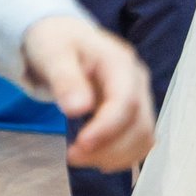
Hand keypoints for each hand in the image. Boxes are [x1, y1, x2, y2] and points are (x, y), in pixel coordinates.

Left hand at [21, 15, 154, 170]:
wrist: (63, 36)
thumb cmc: (56, 40)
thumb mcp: (52, 52)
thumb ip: (65, 78)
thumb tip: (77, 109)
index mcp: (119, 62)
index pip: (126, 101)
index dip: (107, 128)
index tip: (81, 145)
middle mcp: (136, 81)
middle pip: (139, 124)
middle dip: (109, 147)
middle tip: (72, 157)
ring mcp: (138, 97)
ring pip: (143, 137)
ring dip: (116, 156)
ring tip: (80, 158)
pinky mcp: (132, 112)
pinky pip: (138, 140)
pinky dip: (121, 155)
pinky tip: (95, 159)